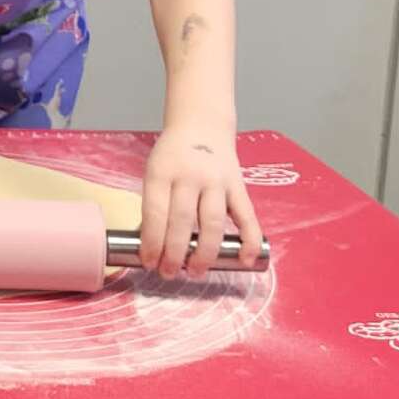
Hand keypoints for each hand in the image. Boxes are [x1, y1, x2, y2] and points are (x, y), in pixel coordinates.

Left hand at [139, 126, 262, 278]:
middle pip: (182, 221)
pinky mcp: (239, 186)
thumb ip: (156, 203)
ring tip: (195, 271)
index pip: (155, 212)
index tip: (149, 262)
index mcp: (163, 171)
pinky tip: (245, 261)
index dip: (151, 242)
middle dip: (174, 253)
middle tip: (169, 273)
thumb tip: (153, 246)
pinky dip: (249, 240)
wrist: (202, 125)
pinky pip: (246, 216)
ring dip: (204, 253)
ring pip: (212, 222)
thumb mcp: (155, 170)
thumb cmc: (173, 154)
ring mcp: (217, 181)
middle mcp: (190, 175)